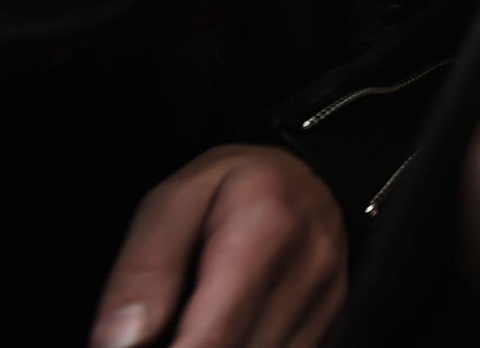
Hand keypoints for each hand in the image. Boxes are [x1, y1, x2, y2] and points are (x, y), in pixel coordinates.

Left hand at [91, 145, 345, 347]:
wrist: (306, 174)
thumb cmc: (235, 184)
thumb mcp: (174, 200)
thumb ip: (145, 268)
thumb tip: (121, 341)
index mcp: (265, 227)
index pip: (212, 338)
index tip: (142, 346)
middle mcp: (309, 266)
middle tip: (161, 333)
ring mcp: (327, 298)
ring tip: (192, 328)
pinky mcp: (333, 319)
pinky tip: (227, 334)